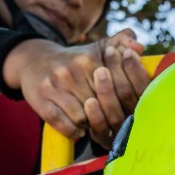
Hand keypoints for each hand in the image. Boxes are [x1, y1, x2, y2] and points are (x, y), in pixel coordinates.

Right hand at [2, 29, 147, 144]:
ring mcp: (54, 87)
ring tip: (92, 122)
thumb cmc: (74, 60)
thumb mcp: (97, 47)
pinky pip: (64, 126)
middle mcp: (70, 72)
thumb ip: (120, 42)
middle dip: (104, 114)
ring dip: (89, 125)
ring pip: (82, 118)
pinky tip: (78, 128)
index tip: (120, 105)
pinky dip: (73, 131)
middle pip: (99, 106)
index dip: (117, 101)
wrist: (34, 61)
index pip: (112, 89)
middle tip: (107, 118)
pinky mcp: (41, 102)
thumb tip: (139, 47)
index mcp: (87, 60)